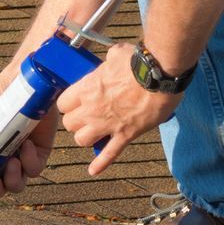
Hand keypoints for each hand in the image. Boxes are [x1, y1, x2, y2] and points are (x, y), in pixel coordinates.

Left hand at [55, 42, 181, 174]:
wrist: (160, 75)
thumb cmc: (139, 62)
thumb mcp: (118, 53)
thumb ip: (109, 59)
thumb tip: (113, 57)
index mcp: (87, 88)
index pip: (63, 103)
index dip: (69, 104)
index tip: (77, 102)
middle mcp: (92, 109)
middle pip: (70, 124)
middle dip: (76, 121)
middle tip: (86, 117)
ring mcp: (108, 124)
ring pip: (82, 140)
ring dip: (86, 137)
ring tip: (94, 133)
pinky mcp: (126, 135)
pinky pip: (109, 154)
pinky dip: (101, 164)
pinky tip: (93, 170)